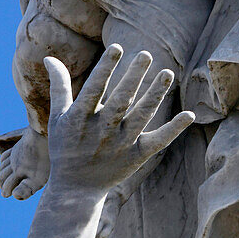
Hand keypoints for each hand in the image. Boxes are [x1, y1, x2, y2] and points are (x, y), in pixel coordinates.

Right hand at [45, 48, 194, 196]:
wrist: (75, 190)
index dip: (105, 69)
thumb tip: (49, 56)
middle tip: (146, 54)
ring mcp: (121, 144)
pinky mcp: (137, 157)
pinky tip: (189, 114)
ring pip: (141, 117)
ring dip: (155, 95)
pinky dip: (174, 129)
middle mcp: (101, 131)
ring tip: (167, 73)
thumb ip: (59, 86)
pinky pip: (158, 142)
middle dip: (133, 78)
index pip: (94, 89)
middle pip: (121, 101)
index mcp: (79, 119)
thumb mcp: (58, 117)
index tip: (118, 47)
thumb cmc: (65, 147)